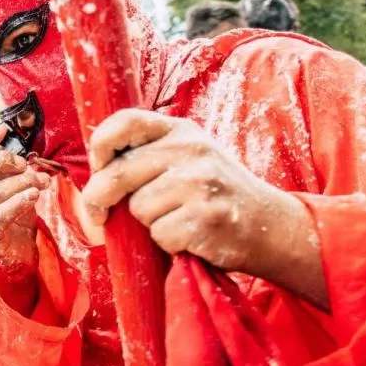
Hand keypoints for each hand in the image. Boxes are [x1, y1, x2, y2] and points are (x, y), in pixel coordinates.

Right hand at [0, 125, 49, 276]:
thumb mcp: (17, 191)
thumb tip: (31, 154)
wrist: (17, 260)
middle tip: (25, 163)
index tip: (3, 130)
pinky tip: (33, 195)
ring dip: (21, 183)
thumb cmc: (16, 222)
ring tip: (42, 182)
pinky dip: (17, 203)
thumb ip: (18, 174)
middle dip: (1, 161)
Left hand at [84, 110, 319, 286]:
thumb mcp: (190, 157)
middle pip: (118, 174)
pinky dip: (167, 243)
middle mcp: (191, 149)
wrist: (271, 226)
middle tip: (98, 216)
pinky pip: (159, 234)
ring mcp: (200, 182)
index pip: (125, 122)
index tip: (98, 167)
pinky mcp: (205, 217)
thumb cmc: (217, 194)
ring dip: (148, 224)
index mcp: (181, 129)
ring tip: (177, 220)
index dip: (101, 145)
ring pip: (138, 208)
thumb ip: (150, 155)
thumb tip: (94, 174)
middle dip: (99, 200)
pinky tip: (191, 237)